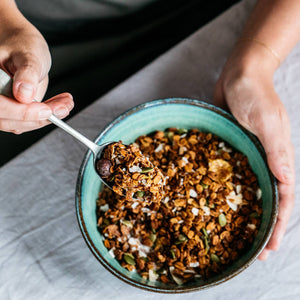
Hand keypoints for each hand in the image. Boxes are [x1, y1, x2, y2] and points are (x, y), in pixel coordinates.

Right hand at [0, 16, 73, 133]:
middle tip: (64, 107)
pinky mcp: (13, 113)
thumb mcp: (27, 55)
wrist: (24, 49)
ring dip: (47, 118)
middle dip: (39, 117)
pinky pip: (28, 122)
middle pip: (8, 120)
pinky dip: (47, 117)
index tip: (46, 110)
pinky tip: (60, 106)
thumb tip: (24, 94)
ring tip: (66, 103)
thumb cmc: (22, 46)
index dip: (22, 112)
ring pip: (20, 125)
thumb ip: (27, 74)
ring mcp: (1, 107)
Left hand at [214, 42, 294, 259]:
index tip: (271, 248)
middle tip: (253, 251)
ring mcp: (247, 155)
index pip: (285, 197)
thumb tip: (288, 179)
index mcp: (278, 156)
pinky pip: (230, 174)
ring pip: (249, 190)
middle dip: (263, 225)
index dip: (280, 224)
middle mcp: (264, 160)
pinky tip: (215, 203)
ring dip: (245, 212)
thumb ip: (276, 148)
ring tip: (235, 234)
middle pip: (268, 199)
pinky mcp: (231, 149)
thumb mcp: (266, 119)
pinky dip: (227, 190)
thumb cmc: (254, 93)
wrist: (238, 75)